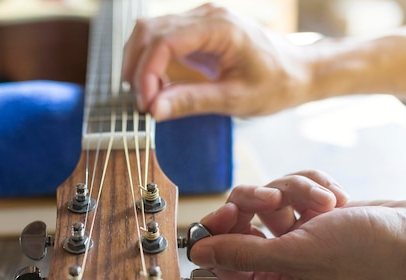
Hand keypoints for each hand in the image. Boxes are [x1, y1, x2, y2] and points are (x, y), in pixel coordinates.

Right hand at [122, 3, 309, 119]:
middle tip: (142, 104)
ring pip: (149, 32)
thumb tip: (154, 109)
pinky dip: (150, 63)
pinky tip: (158, 87)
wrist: (299, 71)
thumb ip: (193, 101)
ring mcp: (200, 20)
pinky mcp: (196, 31)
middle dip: (136, 68)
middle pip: (148, 31)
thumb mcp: (236, 99)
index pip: (164, 41)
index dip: (146, 73)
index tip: (145, 105)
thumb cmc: (276, 84)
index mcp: (220, 27)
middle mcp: (206, 16)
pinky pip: (160, 40)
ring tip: (148, 96)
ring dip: (139, 64)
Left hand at [191, 170, 405, 279]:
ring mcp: (293, 236)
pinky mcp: (309, 215)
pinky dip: (313, 187)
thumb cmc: (367, 255)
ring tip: (325, 204)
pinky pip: (291, 187)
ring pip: (266, 197)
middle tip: (275, 197)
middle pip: (238, 219)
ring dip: (296, 191)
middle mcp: (277, 263)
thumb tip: (198, 253)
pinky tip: (336, 199)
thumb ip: (243, 254)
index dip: (216, 233)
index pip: (220, 259)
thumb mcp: (298, 255)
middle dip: (259, 201)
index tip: (227, 213)